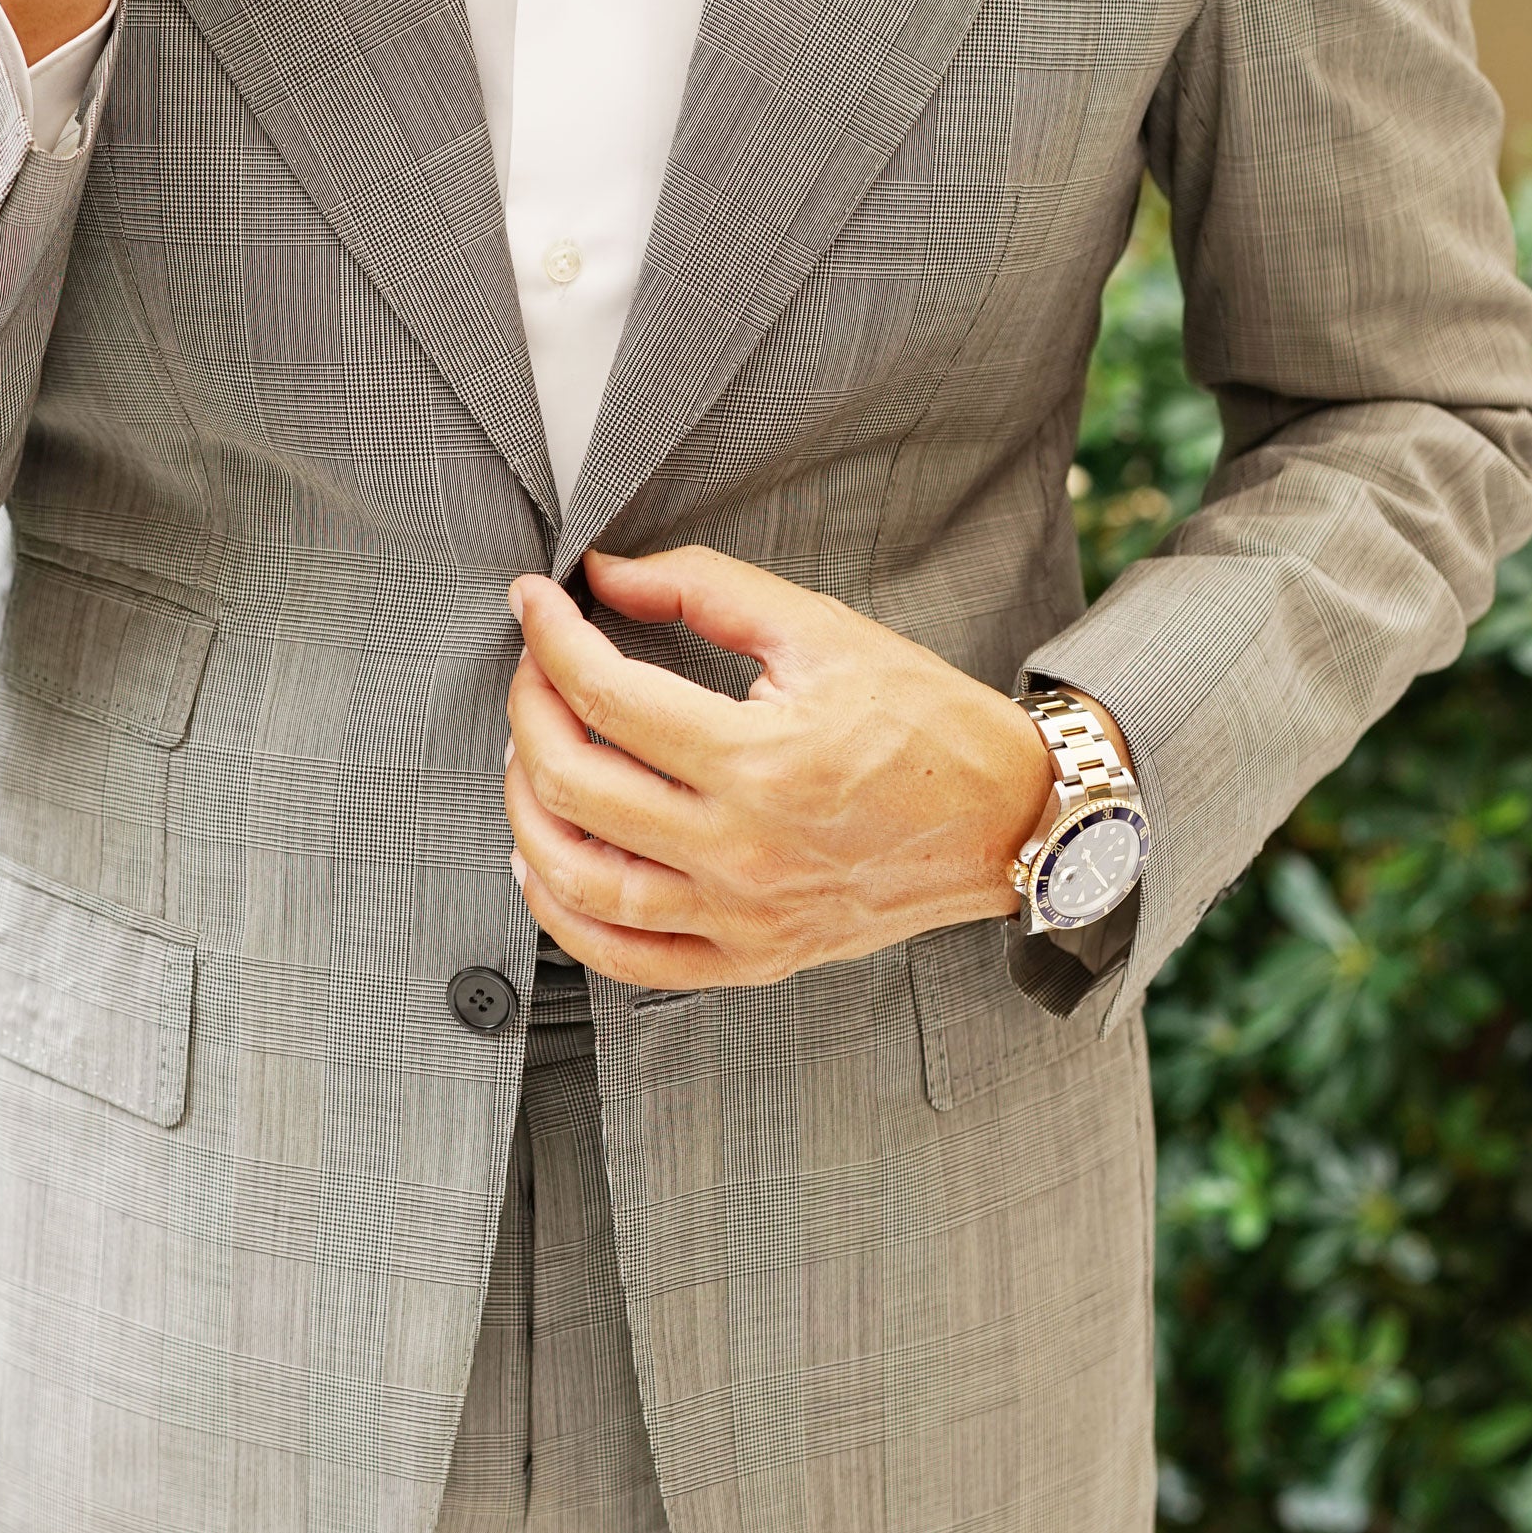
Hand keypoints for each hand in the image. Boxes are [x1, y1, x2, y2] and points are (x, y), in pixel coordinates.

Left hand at [502, 545, 1068, 989]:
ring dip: (526, 813)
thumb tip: (605, 575)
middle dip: (528, 713)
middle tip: (534, 672)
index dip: (550, 638)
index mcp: (761, 760)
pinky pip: (624, 958)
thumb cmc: (924, 723)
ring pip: (579, 881)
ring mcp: (743, 917)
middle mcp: (743, 850)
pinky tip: (545, 862)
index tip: (534, 605)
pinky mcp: (750, 957)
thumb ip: (704, 588)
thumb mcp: (821, 631)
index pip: (607, 695)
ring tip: (527, 760)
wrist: (1005, 819)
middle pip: (574, 785)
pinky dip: (564, 915)